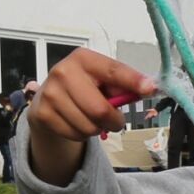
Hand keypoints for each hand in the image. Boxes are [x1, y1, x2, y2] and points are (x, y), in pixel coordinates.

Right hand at [25, 48, 157, 185]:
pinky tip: (76, 123)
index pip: (113, 70)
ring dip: (97, 129)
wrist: (48, 98)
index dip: (132, 80)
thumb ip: (121, 86)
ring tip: (91, 119)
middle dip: (114, 121)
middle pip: (99, 109)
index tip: (150, 88)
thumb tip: (148, 89)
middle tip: (115, 121)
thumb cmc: (83, 87)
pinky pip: (75, 135)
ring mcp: (51, 93)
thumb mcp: (101, 80)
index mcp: (83, 58)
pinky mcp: (43, 113)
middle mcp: (63, 71)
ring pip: (88, 126)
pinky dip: (82, 135)